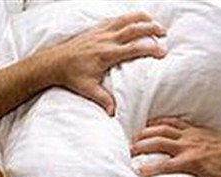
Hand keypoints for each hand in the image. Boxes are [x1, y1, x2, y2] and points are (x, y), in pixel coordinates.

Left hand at [50, 12, 165, 115]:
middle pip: (133, 29)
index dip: (150, 48)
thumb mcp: (88, 90)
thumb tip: (114, 113)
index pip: (133, 48)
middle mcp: (105, 40)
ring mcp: (101, 32)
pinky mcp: (96, 28)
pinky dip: (128, 17)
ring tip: (156, 22)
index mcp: (106, 54)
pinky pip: (116, 19)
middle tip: (165, 33)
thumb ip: (103, 100)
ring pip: (126, 20)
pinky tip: (137, 20)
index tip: (162, 52)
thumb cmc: (72, 76)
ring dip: (142, 19)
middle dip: (151, 29)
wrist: (55, 62)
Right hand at [131, 116, 220, 176]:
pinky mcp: (193, 128)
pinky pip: (173, 121)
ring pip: (163, 129)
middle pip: (159, 142)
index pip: (166, 165)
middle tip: (128, 151)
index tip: (136, 172)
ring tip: (133, 138)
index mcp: (192, 161)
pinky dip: (159, 122)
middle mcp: (188, 145)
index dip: (150, 169)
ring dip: (147, 132)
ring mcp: (190, 134)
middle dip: (142, 146)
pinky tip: (149, 125)